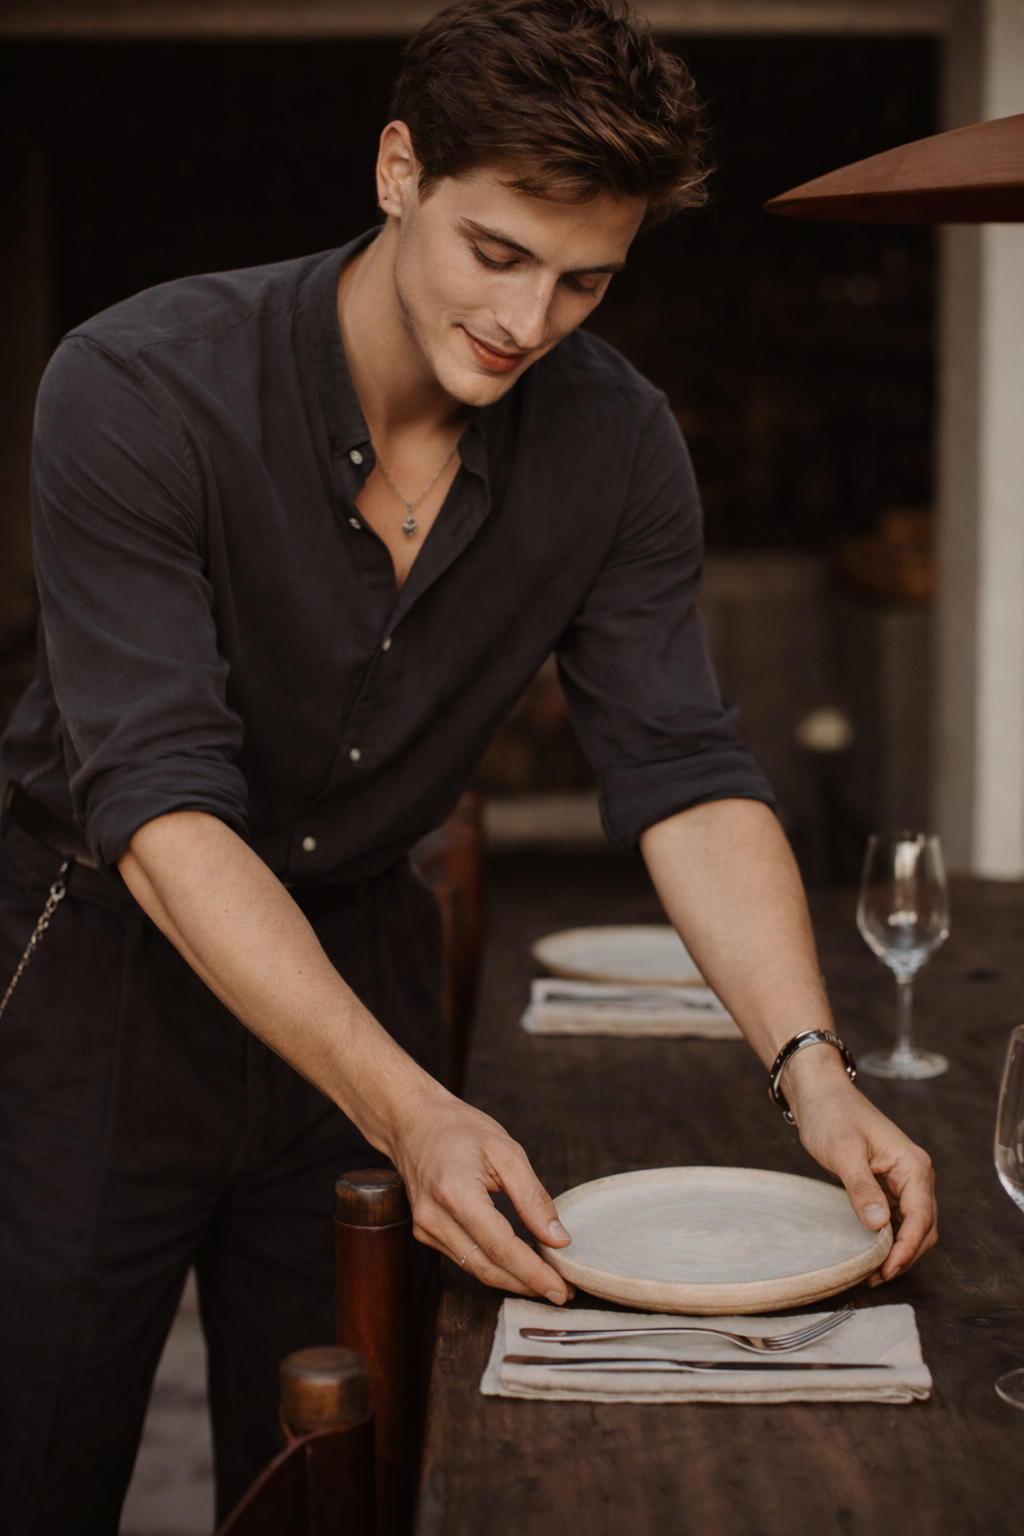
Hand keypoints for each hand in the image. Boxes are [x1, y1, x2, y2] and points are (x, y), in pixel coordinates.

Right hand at [386, 1081, 574, 1300]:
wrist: (412, 1121)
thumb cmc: (460, 1129)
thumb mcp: (506, 1151)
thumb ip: (533, 1198)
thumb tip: (558, 1239)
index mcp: (456, 1192)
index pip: (501, 1247)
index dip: (533, 1273)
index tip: (562, 1288)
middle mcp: (434, 1217)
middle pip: (487, 1267)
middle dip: (527, 1285)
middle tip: (563, 1293)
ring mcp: (425, 1228)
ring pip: (475, 1269)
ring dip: (512, 1280)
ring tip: (547, 1282)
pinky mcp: (425, 1232)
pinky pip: (464, 1258)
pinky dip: (493, 1266)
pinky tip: (517, 1265)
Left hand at [785, 1053, 936, 1283]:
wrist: (819, 1094)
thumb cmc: (831, 1114)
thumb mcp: (843, 1151)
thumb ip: (861, 1187)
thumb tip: (879, 1225)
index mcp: (913, 1165)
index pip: (921, 1218)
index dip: (906, 1249)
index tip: (886, 1270)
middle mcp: (915, 1174)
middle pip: (923, 1227)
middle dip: (904, 1255)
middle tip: (875, 1277)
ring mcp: (903, 1180)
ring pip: (912, 1226)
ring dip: (898, 1250)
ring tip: (872, 1271)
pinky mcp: (888, 1184)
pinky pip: (897, 1218)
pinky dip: (889, 1237)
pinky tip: (871, 1250)